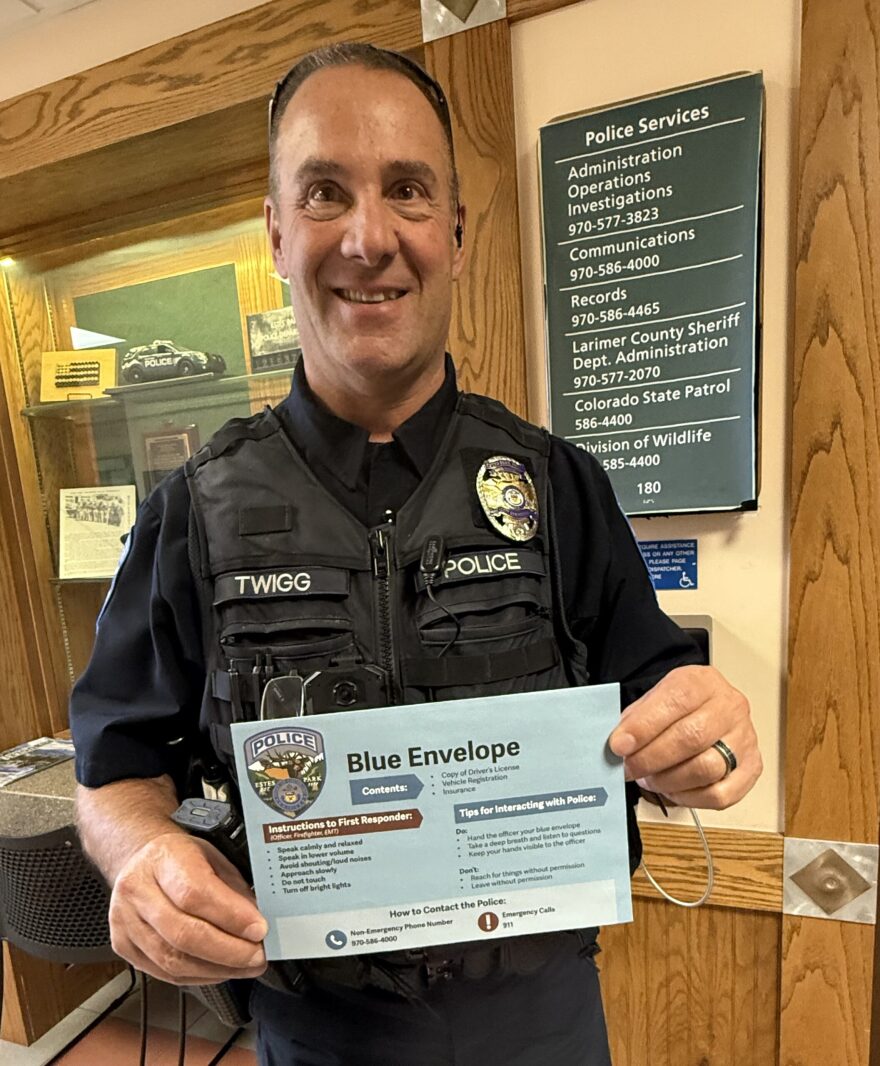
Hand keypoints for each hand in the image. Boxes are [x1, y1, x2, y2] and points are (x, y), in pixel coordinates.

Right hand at [109, 832, 268, 984]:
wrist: (142, 860)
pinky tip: (220, 970)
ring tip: (245, 967)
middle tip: (257, 955)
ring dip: (217, 969)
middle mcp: (138, 890)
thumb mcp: (213, 857)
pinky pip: (164, 973)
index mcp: (163, 859)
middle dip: (228, 951)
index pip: (195, 894)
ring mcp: (125, 921)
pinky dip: (198, 976)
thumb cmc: (180, 858)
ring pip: (172, 960)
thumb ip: (234, 889)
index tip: (259, 929)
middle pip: (183, 933)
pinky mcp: (123, 946)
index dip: (231, 917)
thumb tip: (257, 923)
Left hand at [608, 665, 761, 809]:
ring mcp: (745, 739)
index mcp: (703, 682)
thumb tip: (619, 745)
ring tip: (649, 778)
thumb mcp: (655, 698)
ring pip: (707, 768)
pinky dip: (690, 797)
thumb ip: (637, 719)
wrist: (710, 708)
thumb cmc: (681, 706)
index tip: (619, 745)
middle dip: (652, 758)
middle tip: (630, 768)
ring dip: (669, 780)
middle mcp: (730, 708)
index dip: (644, 727)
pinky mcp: (751, 769)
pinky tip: (673, 789)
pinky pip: (721, 794)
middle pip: (692, 737)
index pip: (676, 702)